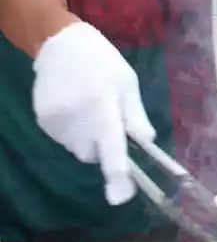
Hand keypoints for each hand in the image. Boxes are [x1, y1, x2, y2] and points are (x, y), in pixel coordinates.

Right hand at [33, 22, 154, 204]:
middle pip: (93, 155)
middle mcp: (77, 119)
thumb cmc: (102, 63)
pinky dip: (72, 131)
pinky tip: (74, 107)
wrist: (60, 44)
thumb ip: (136, 116)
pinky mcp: (44, 122)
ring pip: (78, 149)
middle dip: (103, 146)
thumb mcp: (127, 83)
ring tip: (88, 107)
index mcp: (102, 107)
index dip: (118, 176)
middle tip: (106, 118)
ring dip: (87, 138)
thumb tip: (147, 142)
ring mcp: (57, 122)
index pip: (111, 148)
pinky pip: (64, 140)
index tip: (121, 197)